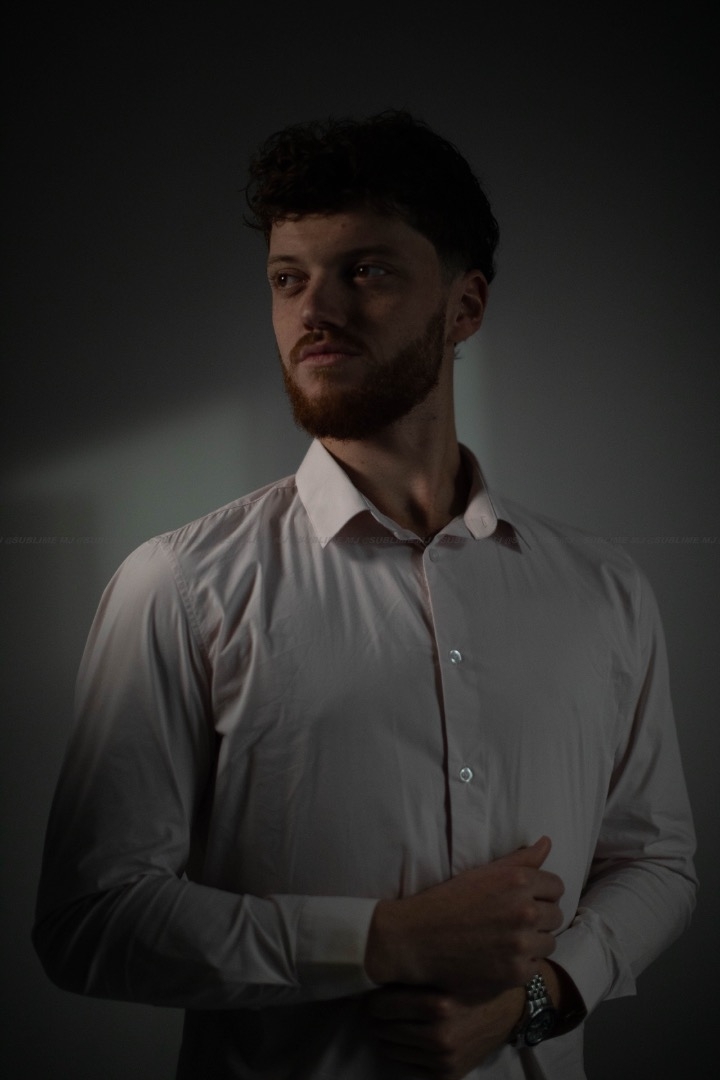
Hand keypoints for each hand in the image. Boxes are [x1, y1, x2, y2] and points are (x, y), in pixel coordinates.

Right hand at [365, 837, 563, 995]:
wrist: (418, 939)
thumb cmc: (449, 900)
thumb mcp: (483, 873)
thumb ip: (520, 859)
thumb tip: (547, 842)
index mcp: (518, 881)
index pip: (556, 886)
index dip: (542, 892)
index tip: (527, 899)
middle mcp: (525, 911)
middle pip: (556, 914)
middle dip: (539, 916)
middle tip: (513, 920)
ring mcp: (522, 944)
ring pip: (550, 941)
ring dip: (534, 940)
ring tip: (509, 938)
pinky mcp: (516, 972)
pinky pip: (537, 965)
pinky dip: (523, 962)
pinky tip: (502, 955)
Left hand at [367, 984, 524, 1078]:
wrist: (509, 1010)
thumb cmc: (473, 982)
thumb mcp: (445, 970)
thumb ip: (412, 974)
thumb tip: (373, 978)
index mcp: (438, 1005)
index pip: (381, 1005)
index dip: (372, 998)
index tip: (373, 993)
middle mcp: (440, 1035)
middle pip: (382, 1028)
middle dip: (377, 1018)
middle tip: (379, 1008)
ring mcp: (443, 1059)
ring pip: (391, 1049)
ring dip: (387, 1035)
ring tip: (392, 1021)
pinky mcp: (447, 1075)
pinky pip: (407, 1065)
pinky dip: (403, 1051)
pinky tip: (409, 1037)